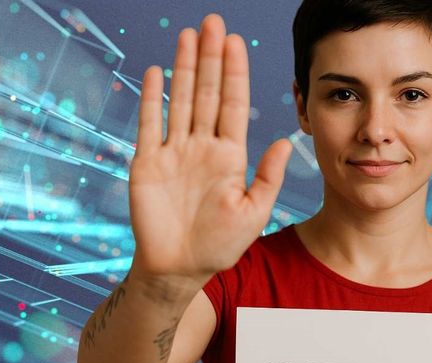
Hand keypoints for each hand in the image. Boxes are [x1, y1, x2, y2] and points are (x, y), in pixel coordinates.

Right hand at [127, 14, 291, 281]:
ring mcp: (174, 152)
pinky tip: (158, 72)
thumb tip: (284, 141)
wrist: (178, 270)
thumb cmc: (219, 246)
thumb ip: (267, 177)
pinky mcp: (147, 162)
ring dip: (184, 68)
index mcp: (230, 156)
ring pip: (180, 100)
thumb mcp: (253, 213)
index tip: (236, 43)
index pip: (232, 104)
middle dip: (210, 58)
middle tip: (213, 22)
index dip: (234, 73)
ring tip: (189, 35)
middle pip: (206, 92)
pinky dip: (152, 98)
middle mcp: (202, 147)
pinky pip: (149, 124)